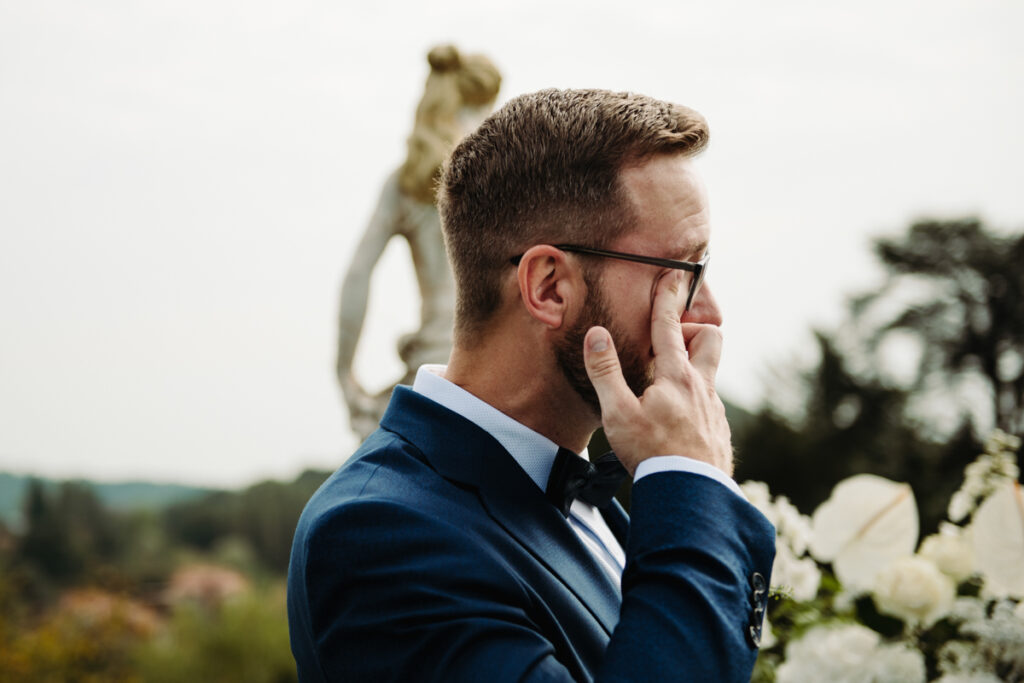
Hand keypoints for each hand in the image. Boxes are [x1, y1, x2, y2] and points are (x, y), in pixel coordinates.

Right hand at [583, 270, 732, 476]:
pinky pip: (710, 403)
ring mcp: (714, 408)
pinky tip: (677, 419)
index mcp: (676, 376)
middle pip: (710, 338)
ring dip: (693, 366)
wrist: (690, 494)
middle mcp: (701, 386)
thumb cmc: (651, 453)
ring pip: (710, 373)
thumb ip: (606, 372)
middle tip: (670, 340)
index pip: (670, 325)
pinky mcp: (719, 430)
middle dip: (694, 328)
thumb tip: (596, 334)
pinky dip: (695, 399)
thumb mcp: (618, 413)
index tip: (669, 275)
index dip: (667, 297)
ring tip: (667, 382)